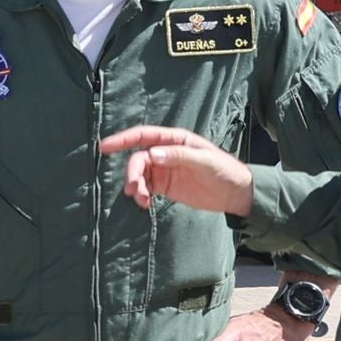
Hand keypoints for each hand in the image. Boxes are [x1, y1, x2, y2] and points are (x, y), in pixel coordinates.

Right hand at [97, 124, 256, 217]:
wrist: (236, 193)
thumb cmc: (224, 170)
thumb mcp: (204, 161)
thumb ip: (178, 156)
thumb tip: (151, 154)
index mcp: (175, 140)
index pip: (144, 136)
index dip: (123, 140)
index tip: (105, 147)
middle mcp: (166, 153)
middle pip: (138, 159)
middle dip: (132, 173)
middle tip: (133, 189)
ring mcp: (165, 170)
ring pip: (140, 175)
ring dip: (136, 187)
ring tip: (142, 200)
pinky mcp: (165, 186)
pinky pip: (146, 188)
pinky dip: (141, 196)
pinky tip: (145, 204)